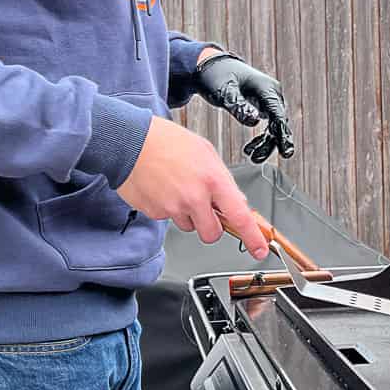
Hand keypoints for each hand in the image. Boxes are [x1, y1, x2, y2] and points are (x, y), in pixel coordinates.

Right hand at [114, 116, 268, 257]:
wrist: (130, 141)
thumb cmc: (168, 142)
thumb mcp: (206, 152)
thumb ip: (223, 179)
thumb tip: (235, 200)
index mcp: (212, 180)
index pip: (239, 216)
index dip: (253, 237)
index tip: (260, 249)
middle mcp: (194, 198)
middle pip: (212, 233)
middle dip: (211, 226)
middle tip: (204, 208)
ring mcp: (173, 208)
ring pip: (189, 226)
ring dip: (188, 214)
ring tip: (177, 187)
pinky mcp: (155, 213)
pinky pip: (168, 219)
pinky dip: (168, 208)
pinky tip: (163, 188)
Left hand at [195, 53, 294, 162]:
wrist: (208, 67)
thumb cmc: (216, 76)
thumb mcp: (224, 92)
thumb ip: (239, 106)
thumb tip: (255, 122)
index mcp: (266, 88)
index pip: (278, 114)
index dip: (283, 134)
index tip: (286, 153)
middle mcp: (271, 93)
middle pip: (278, 123)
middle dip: (270, 143)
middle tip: (256, 159)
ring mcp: (267, 99)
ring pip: (274, 127)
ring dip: (265, 143)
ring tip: (251, 157)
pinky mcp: (261, 105)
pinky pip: (267, 125)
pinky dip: (260, 138)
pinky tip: (249, 149)